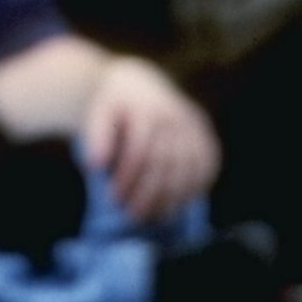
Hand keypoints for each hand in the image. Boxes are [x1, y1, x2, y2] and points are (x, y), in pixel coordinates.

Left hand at [83, 55, 218, 224]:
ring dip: (171, 197)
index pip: (140, 148)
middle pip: (165, 162)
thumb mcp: (98, 112)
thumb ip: (96, 135)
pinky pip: (206, 166)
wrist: (138, 84)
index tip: (114, 198)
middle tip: (133, 215)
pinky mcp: (206, 136)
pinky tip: (177, 204)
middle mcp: (174, 114)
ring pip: (187, 168)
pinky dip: (194, 188)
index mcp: (145, 107)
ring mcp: (194, 126)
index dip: (128, 177)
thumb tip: (94, 165)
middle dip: (148, 193)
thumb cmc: (115, 106)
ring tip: (153, 217)